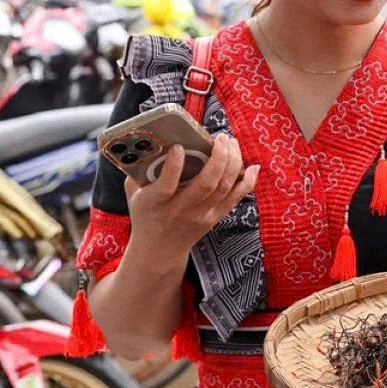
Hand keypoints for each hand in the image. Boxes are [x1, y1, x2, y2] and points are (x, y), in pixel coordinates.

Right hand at [124, 134, 259, 261]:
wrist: (159, 249)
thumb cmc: (146, 214)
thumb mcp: (134, 194)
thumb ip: (138, 170)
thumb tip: (150, 142)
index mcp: (156, 202)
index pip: (166, 185)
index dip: (174, 166)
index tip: (179, 147)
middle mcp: (181, 210)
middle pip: (206, 184)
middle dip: (218, 157)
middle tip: (221, 138)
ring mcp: (201, 215)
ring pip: (224, 187)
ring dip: (233, 162)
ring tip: (232, 143)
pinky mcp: (215, 218)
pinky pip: (236, 198)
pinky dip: (247, 181)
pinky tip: (252, 167)